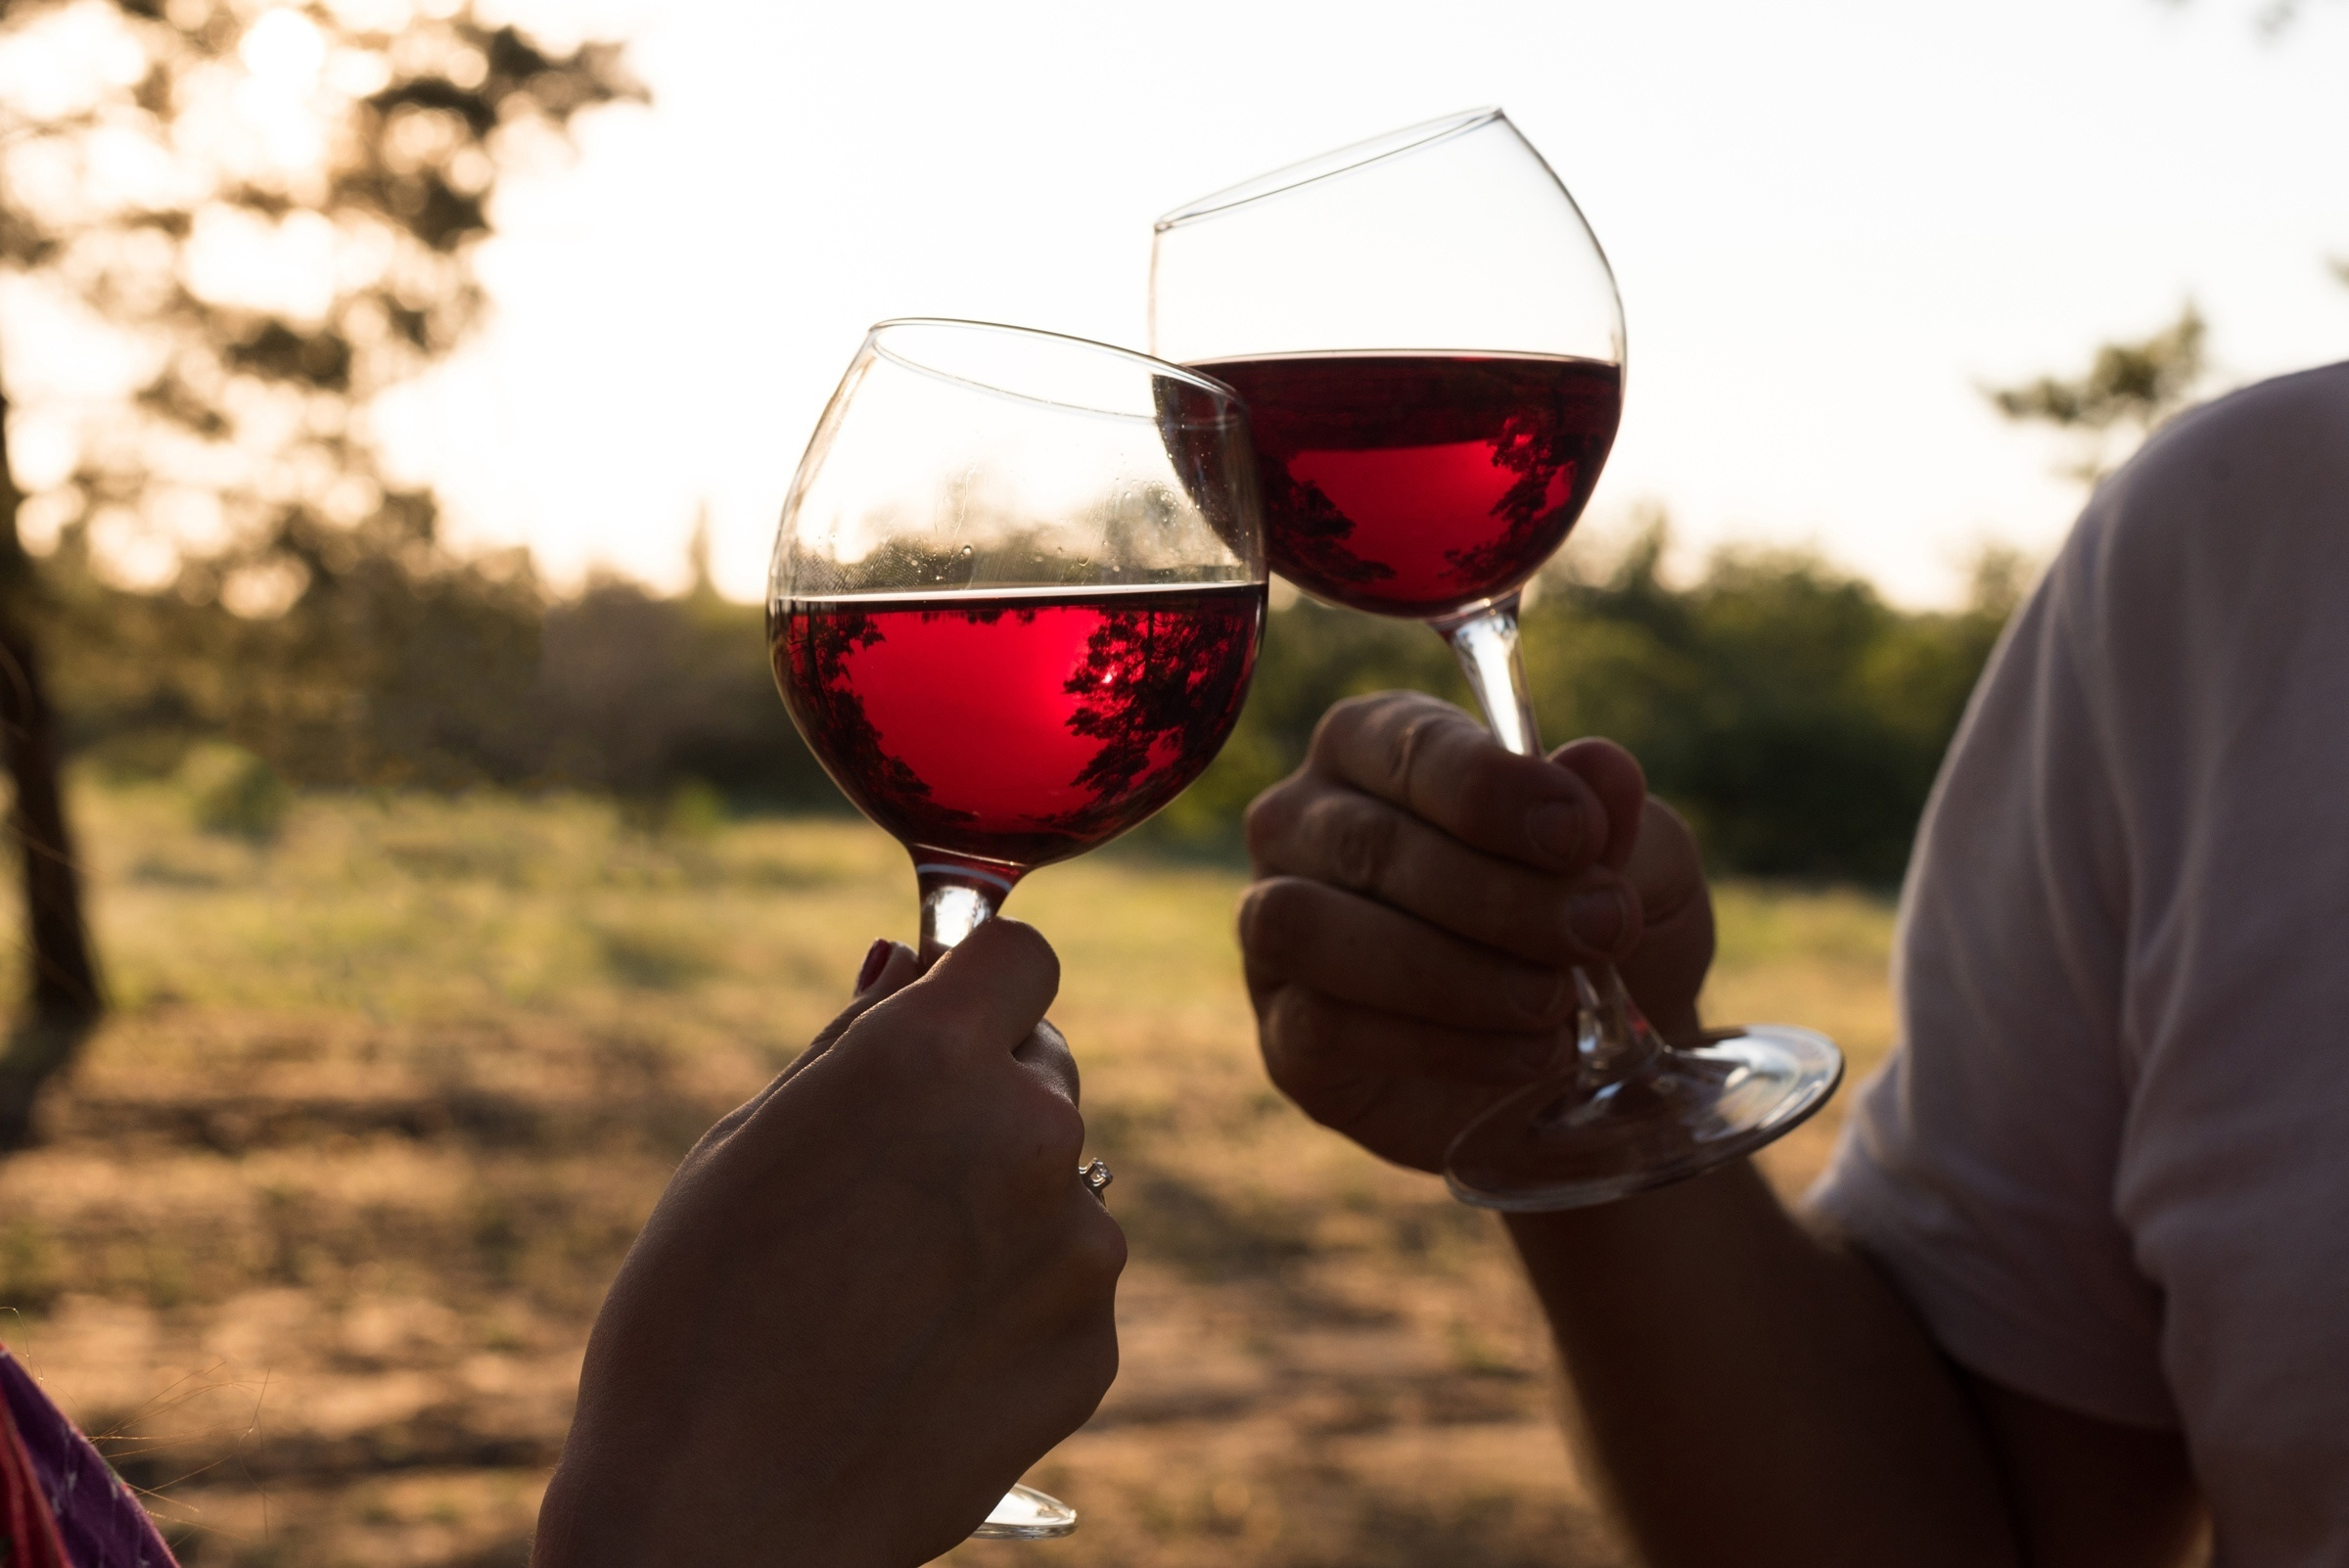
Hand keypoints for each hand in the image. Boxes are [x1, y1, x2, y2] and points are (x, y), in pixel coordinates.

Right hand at [534, 920, 1123, 1567]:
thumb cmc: (697, 1316)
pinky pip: (1066, 1283)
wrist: (718, 1517)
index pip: (1023, 955)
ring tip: (889, 1290)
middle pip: (1045, 1067)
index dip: (980, 983)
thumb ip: (852, 1040)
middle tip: (889, 1180)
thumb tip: (909, 963)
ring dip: (1002, 1207)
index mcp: (933, 1058)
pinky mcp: (1095, 1342)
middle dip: (986, 1098)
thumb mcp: (748, 1141)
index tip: (945, 1021)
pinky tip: (924, 1354)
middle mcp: (1030, 1133)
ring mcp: (1078, 1244)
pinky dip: (1015, 1302)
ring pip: (1060, 1181)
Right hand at [1238, 692, 1713, 1171]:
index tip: (1581, 833)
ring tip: (1554, 1003)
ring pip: (1311, 927)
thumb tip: (1600, 766)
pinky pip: (1322, 1025)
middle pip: (1366, 841)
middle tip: (1600, 933)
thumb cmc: (1597, 932)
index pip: (1406, 745)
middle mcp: (1303, 823)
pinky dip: (1440, 1043)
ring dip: (1447, 971)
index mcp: (1378, 748)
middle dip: (1496, 895)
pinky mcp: (1286, 1036)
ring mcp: (1275, 930)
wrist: (1593, 1066)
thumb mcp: (1645, 872)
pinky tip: (1528, 1053)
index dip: (1490, 787)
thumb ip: (1622, 821)